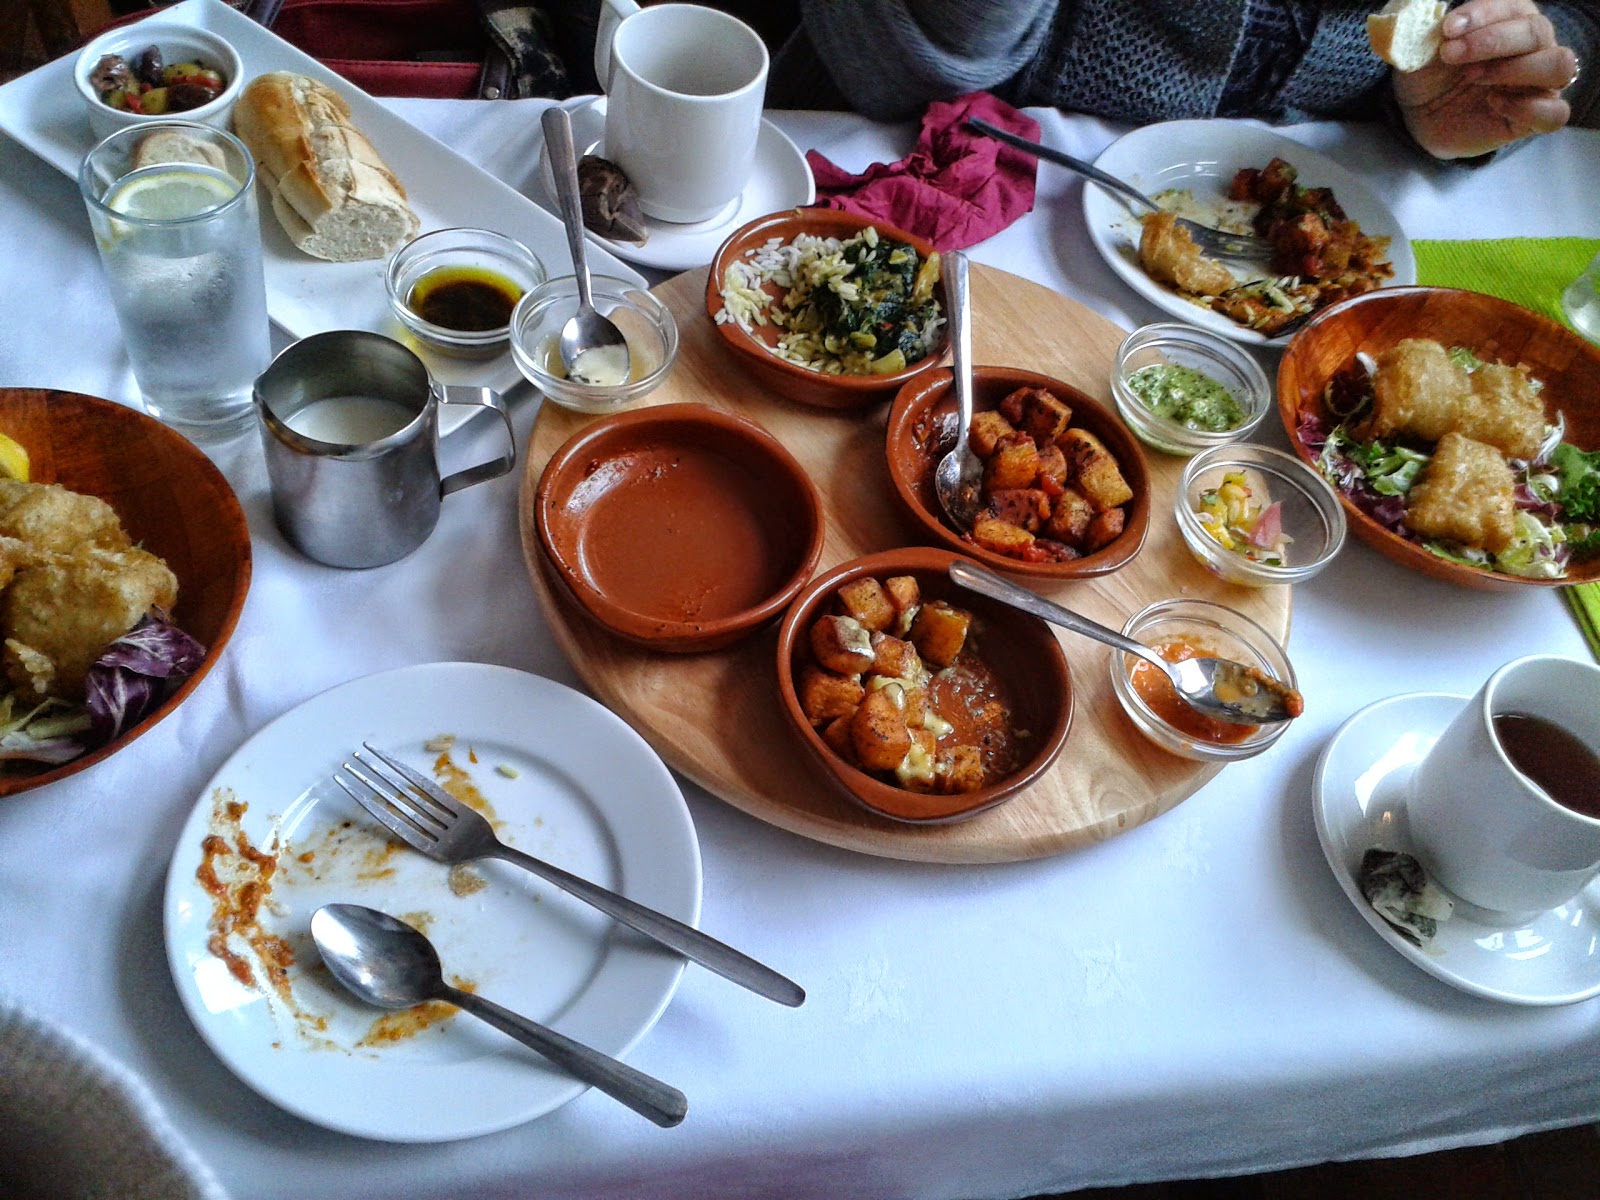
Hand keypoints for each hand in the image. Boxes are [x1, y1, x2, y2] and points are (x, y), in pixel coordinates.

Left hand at [1391, 0, 1578, 158]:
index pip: (1515, 6)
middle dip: (1492, 40)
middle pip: (1538, 31)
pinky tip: (1494, 103)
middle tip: (1451, 54)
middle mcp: (1535, 47)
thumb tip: (1430, 18)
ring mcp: (1539, 83)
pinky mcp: (1535, 118)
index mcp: (1512, 20)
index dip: (1483, 14)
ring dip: (1515, 68)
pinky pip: (1556, 113)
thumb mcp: (1421, 50)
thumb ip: (1430, 31)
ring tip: (1474, 77)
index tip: (1448, 29)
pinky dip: (1528, 108)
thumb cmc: (1430, 76)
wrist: (1420, 119)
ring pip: (1560, 65)